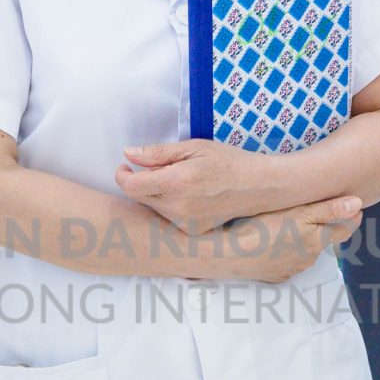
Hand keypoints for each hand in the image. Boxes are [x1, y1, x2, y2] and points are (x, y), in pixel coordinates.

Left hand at [116, 139, 265, 233]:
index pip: (131, 186)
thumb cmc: (227, 161)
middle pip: (139, 197)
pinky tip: (189, 195)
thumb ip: (157, 153)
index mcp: (176, 183)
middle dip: (139, 182)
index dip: (123, 174)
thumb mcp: (193, 148)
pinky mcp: (191, 230)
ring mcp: (185, 223)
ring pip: (153, 208)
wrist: (257, 186)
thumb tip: (129, 154)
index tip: (126, 165)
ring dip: (155, 193)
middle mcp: (177, 208)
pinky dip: (169, 205)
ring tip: (179, 181)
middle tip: (156, 168)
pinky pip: (168, 217)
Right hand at [193, 195, 362, 283]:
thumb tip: (358, 204)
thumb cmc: (261, 227)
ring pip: (306, 252)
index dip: (350, 218)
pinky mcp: (276, 276)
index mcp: (316, 241)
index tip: (353, 210)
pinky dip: (287, 252)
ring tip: (291, 225)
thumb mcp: (298, 211)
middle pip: (325, 241)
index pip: (343, 230)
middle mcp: (308, 259)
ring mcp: (291, 270)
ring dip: (305, 241)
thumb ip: (329, 208)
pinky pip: (288, 262)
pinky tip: (273, 242)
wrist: (229, 254)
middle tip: (321, 213)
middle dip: (327, 229)